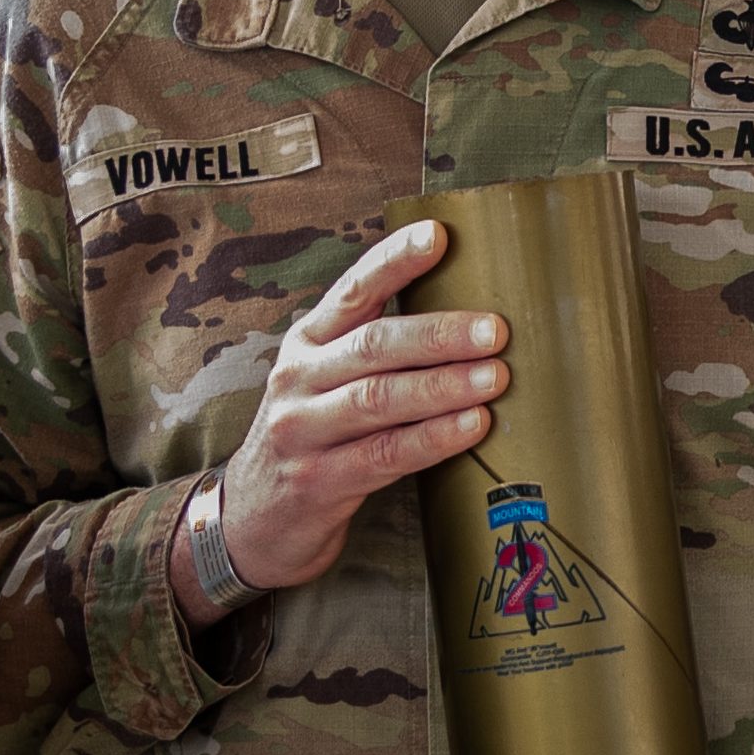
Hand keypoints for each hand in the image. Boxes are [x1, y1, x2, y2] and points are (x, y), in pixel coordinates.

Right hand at [207, 220, 508, 598]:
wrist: (256, 520)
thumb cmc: (318, 438)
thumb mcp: (331, 382)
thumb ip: (381, 351)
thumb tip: (475, 319)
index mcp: (308, 343)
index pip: (352, 291)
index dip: (394, 261)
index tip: (439, 234)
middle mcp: (299, 378)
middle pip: (372, 345)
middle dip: (437, 334)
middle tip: (495, 330)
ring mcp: (302, 430)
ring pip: (378, 399)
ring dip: (442, 386)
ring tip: (496, 377)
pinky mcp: (318, 480)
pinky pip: (384, 454)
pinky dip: (433, 438)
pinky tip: (473, 426)